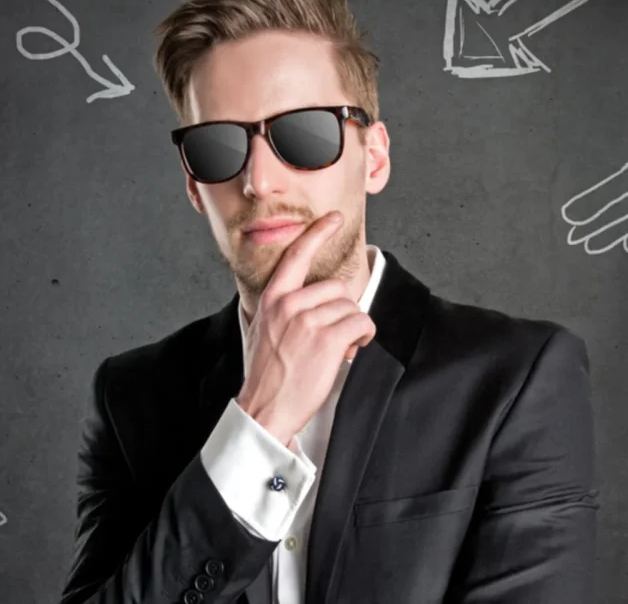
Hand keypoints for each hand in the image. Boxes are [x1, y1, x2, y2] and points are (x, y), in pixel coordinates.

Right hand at [236, 211, 376, 445]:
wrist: (264, 408)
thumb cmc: (268, 375)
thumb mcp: (265, 330)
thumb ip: (285, 309)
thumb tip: (317, 302)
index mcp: (273, 299)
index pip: (297, 256)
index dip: (318, 233)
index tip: (333, 218)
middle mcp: (289, 305)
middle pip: (337, 288)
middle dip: (343, 311)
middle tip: (336, 337)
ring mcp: (308, 321)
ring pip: (351, 307)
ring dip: (354, 328)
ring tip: (339, 350)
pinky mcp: (328, 340)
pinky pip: (362, 323)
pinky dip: (364, 337)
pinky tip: (350, 352)